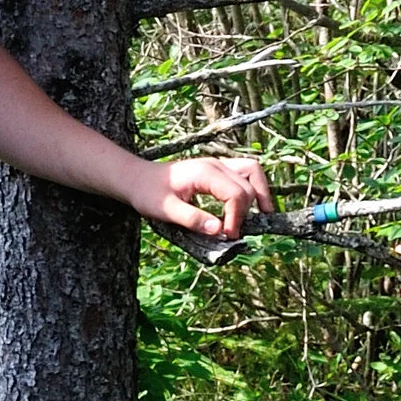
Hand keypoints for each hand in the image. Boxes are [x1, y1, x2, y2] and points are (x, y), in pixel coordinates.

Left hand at [131, 151, 273, 239]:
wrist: (136, 178)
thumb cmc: (148, 194)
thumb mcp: (166, 211)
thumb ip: (192, 219)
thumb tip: (218, 230)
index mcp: (204, 173)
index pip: (236, 193)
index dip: (236, 218)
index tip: (227, 236)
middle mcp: (215, 165)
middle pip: (248, 184)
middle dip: (247, 210)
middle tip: (233, 233)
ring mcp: (217, 165)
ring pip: (252, 171)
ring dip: (260, 192)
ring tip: (263, 214)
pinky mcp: (217, 170)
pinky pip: (244, 173)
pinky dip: (252, 188)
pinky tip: (252, 206)